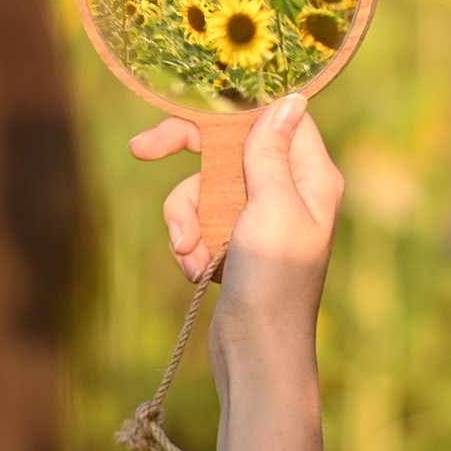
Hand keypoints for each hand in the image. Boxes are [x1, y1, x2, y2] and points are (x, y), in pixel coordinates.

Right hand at [128, 95, 344, 373]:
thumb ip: (271, 153)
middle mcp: (286, 190)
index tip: (191, 105)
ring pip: (203, 187)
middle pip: (227, 148)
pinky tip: (195, 270)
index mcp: (309, 176)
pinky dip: (189, 242)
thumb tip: (289, 98)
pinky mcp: (233, 243)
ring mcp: (258, 218)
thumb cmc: (275, 281)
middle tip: (141, 149)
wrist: (256, 352)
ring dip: (185, 217)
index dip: (231, 108)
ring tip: (190, 253)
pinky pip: (198, 221)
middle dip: (185, 159)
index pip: (273, 116)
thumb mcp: (273, 208)